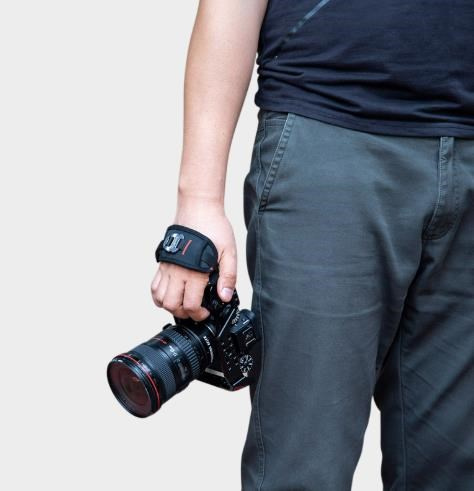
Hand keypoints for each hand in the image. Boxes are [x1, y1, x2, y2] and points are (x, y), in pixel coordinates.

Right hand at [151, 203, 236, 321]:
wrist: (198, 207)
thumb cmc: (214, 227)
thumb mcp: (229, 252)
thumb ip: (228, 277)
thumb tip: (225, 297)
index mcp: (195, 272)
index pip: (191, 305)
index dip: (199, 315)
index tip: (206, 313)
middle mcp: (178, 271)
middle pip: (171, 305)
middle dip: (183, 313)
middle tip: (195, 310)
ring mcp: (167, 267)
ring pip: (159, 298)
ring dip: (170, 305)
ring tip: (183, 302)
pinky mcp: (163, 261)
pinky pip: (154, 285)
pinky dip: (159, 295)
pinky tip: (172, 293)